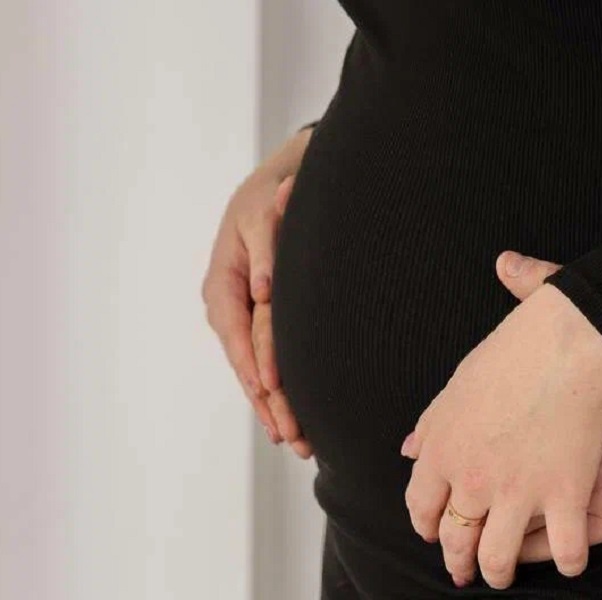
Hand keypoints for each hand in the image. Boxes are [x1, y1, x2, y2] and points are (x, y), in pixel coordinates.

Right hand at [202, 139, 311, 456]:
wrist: (270, 195)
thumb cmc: (270, 203)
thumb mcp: (265, 219)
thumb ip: (268, 254)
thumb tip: (265, 290)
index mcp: (221, 284)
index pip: (236, 331)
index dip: (254, 362)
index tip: (272, 390)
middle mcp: (224, 306)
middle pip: (243, 361)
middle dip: (265, 400)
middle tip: (289, 436)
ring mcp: (237, 318)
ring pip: (253, 369)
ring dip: (272, 406)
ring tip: (293, 442)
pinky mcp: (254, 324)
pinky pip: (262, 362)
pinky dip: (275, 392)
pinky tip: (288, 420)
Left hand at [400, 253, 601, 588]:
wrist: (567, 343)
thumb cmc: (512, 352)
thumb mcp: (456, 384)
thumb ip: (432, 423)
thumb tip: (409, 450)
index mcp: (443, 450)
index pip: (420, 506)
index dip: (426, 526)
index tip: (433, 533)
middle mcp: (473, 480)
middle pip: (455, 540)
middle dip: (457, 562)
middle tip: (463, 570)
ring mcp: (519, 493)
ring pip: (498, 558)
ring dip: (499, 573)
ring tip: (504, 576)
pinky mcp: (565, 496)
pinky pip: (565, 550)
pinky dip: (569, 563)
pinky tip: (571, 562)